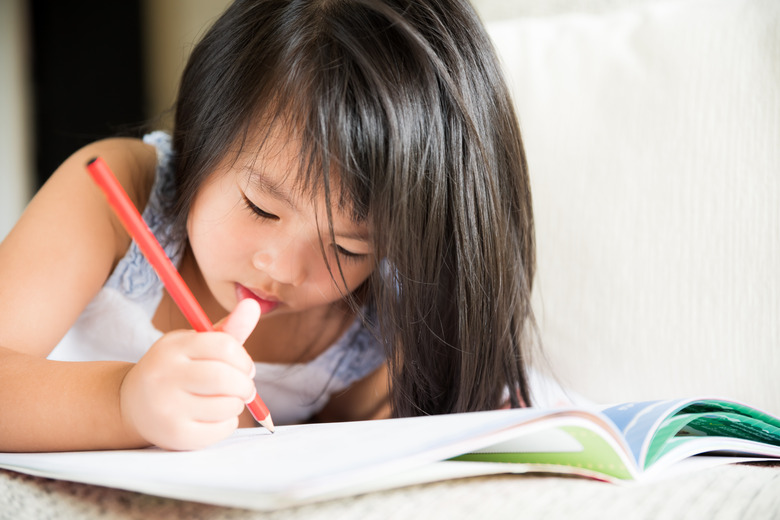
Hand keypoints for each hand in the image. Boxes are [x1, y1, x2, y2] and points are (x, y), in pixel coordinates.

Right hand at [119, 299, 259, 449]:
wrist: (131, 404)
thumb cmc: (175, 369)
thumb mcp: (194, 345)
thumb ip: (227, 330)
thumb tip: (253, 304)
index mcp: (173, 347)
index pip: (223, 346)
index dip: (243, 358)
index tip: (245, 366)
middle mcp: (165, 376)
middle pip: (225, 378)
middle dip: (245, 384)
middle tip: (246, 388)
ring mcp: (167, 408)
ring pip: (227, 405)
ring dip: (238, 403)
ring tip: (227, 400)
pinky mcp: (174, 435)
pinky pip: (221, 429)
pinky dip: (229, 423)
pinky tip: (216, 417)